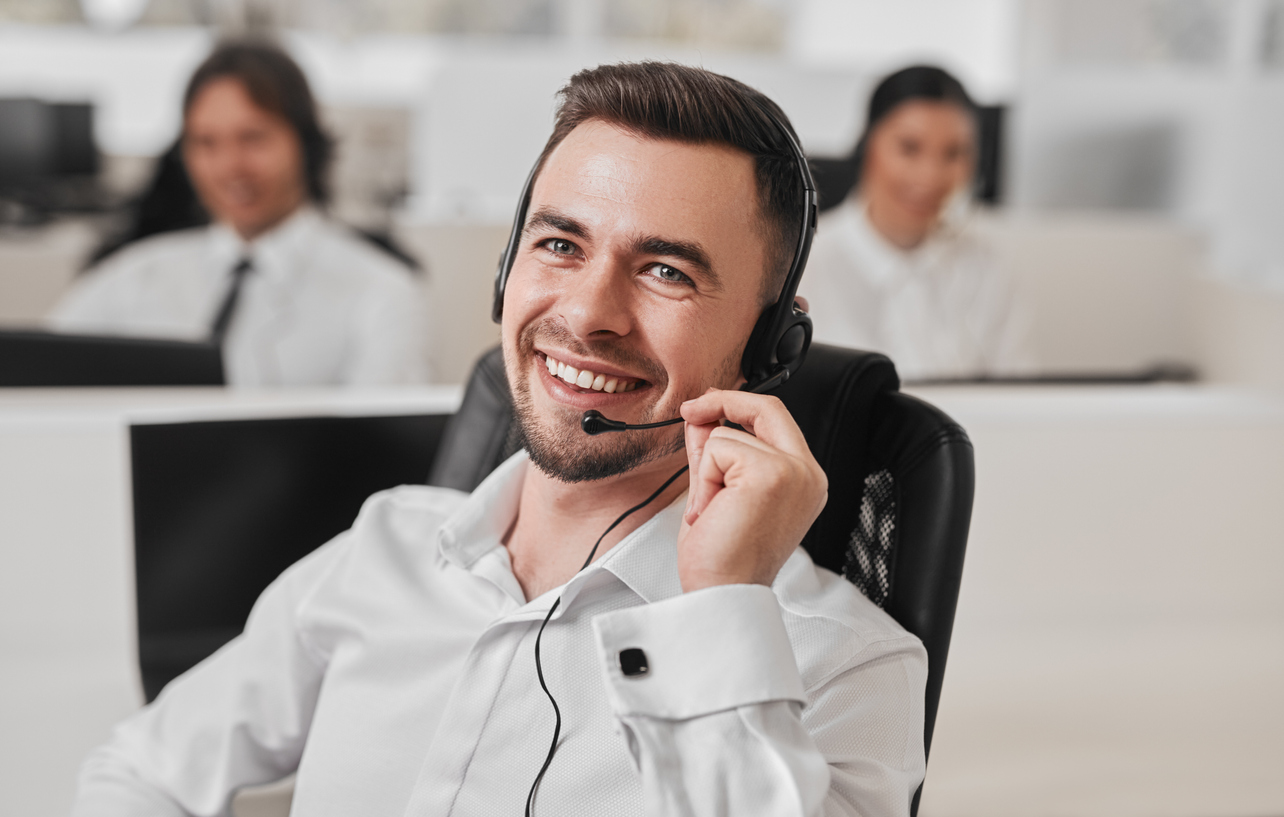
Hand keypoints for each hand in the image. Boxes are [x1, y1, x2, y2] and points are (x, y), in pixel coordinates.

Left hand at [677, 389, 827, 592]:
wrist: (722, 595)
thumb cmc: (722, 560)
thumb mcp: (718, 492)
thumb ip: (715, 453)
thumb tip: (703, 417)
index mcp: (803, 481)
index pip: (777, 421)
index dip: (738, 406)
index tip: (705, 406)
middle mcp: (807, 475)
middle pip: (767, 407)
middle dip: (722, 401)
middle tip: (689, 409)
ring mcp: (793, 472)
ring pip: (728, 434)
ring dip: (707, 471)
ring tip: (714, 511)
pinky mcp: (771, 473)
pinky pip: (718, 447)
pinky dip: (704, 478)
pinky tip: (713, 510)